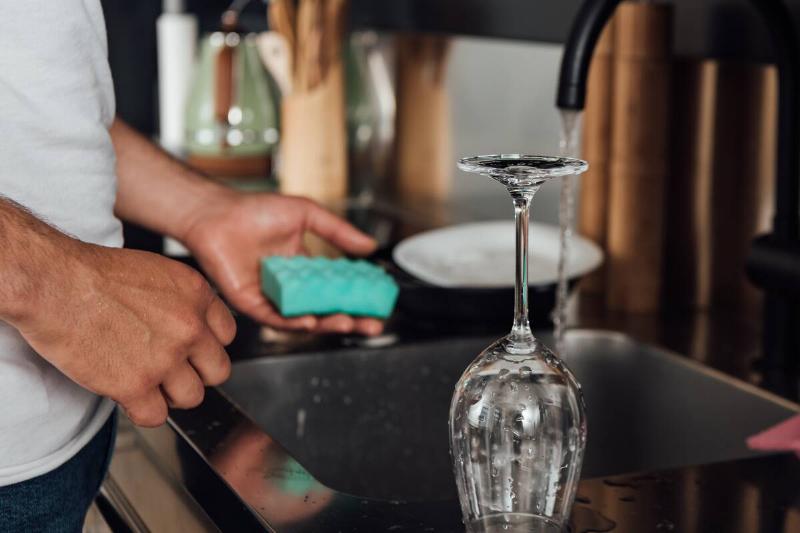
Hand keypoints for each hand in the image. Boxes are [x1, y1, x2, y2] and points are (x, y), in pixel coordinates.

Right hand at [13, 239, 235, 426]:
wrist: (57, 284)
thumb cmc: (95, 274)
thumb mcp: (157, 272)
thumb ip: (182, 301)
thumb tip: (190, 322)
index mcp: (197, 296)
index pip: (227, 335)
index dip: (208, 346)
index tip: (194, 351)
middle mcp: (190, 328)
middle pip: (218, 371)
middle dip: (197, 375)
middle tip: (174, 373)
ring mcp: (165, 359)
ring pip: (192, 398)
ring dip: (170, 396)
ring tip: (148, 384)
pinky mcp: (136, 385)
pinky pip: (156, 417)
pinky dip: (142, 412)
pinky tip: (129, 397)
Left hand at [181, 192, 383, 335]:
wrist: (218, 214)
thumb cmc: (255, 210)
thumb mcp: (307, 214)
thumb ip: (338, 232)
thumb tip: (370, 246)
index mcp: (304, 269)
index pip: (336, 289)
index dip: (358, 298)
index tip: (379, 303)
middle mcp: (290, 287)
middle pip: (326, 310)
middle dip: (351, 319)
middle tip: (373, 323)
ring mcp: (272, 298)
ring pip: (304, 319)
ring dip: (327, 324)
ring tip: (348, 323)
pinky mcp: (251, 305)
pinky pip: (276, 319)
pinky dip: (294, 322)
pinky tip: (310, 321)